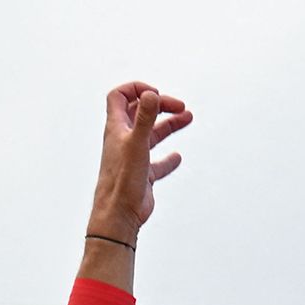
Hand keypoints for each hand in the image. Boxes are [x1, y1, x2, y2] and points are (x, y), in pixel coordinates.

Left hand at [90, 82, 192, 240]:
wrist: (118, 215)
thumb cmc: (121, 181)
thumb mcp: (137, 143)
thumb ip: (144, 117)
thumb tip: (151, 94)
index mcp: (117, 129)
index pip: (119, 97)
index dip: (136, 89)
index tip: (155, 94)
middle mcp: (123, 140)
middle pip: (140, 113)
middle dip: (160, 105)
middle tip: (180, 107)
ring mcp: (132, 157)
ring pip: (152, 135)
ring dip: (168, 124)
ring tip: (187, 118)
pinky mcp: (142, 175)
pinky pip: (157, 163)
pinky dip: (168, 158)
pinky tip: (177, 157)